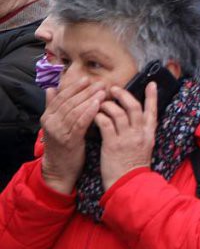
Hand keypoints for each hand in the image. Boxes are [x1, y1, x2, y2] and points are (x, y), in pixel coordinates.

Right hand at [40, 78, 105, 194]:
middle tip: (100, 83)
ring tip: (102, 91)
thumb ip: (53, 107)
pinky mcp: (69, 140)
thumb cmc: (62, 145)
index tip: (87, 79)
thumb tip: (51, 88)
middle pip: (69, 101)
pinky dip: (89, 112)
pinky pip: (79, 123)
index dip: (75, 87)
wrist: (59, 169)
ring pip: (75, 110)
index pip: (62, 97)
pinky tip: (98, 105)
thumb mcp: (57, 125)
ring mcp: (59, 131)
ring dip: (89, 99)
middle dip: (85, 91)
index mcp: (48, 116)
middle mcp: (51, 122)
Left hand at [95, 83, 157, 190]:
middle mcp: (139, 133)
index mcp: (149, 134)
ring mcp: (126, 138)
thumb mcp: (144, 149)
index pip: (152, 111)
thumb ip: (140, 134)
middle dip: (123, 95)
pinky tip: (93, 115)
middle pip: (134, 107)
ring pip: (117, 112)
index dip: (152, 97)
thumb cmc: (134, 168)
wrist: (129, 184)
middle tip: (113, 89)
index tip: (151, 84)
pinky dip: (98, 116)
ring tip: (99, 103)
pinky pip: (104, 123)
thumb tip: (134, 123)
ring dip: (107, 104)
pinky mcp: (112, 144)